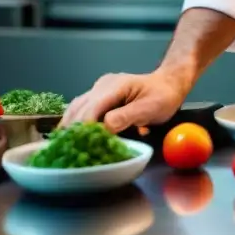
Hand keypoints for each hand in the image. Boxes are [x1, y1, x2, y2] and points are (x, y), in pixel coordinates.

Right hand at [60, 70, 187, 133]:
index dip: (84, 127)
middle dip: (73, 129)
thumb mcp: (150, 108)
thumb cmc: (163, 97)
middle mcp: (103, 85)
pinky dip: (77, 122)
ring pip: (77, 107)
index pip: (92, 108)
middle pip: (79, 107)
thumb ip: (127, 116)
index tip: (80, 145)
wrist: (169, 85)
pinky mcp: (99, 96)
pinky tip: (74, 136)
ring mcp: (99, 89)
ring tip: (66, 145)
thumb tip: (105, 126)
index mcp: (116, 86)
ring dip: (71, 125)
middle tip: (68, 149)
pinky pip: (82, 108)